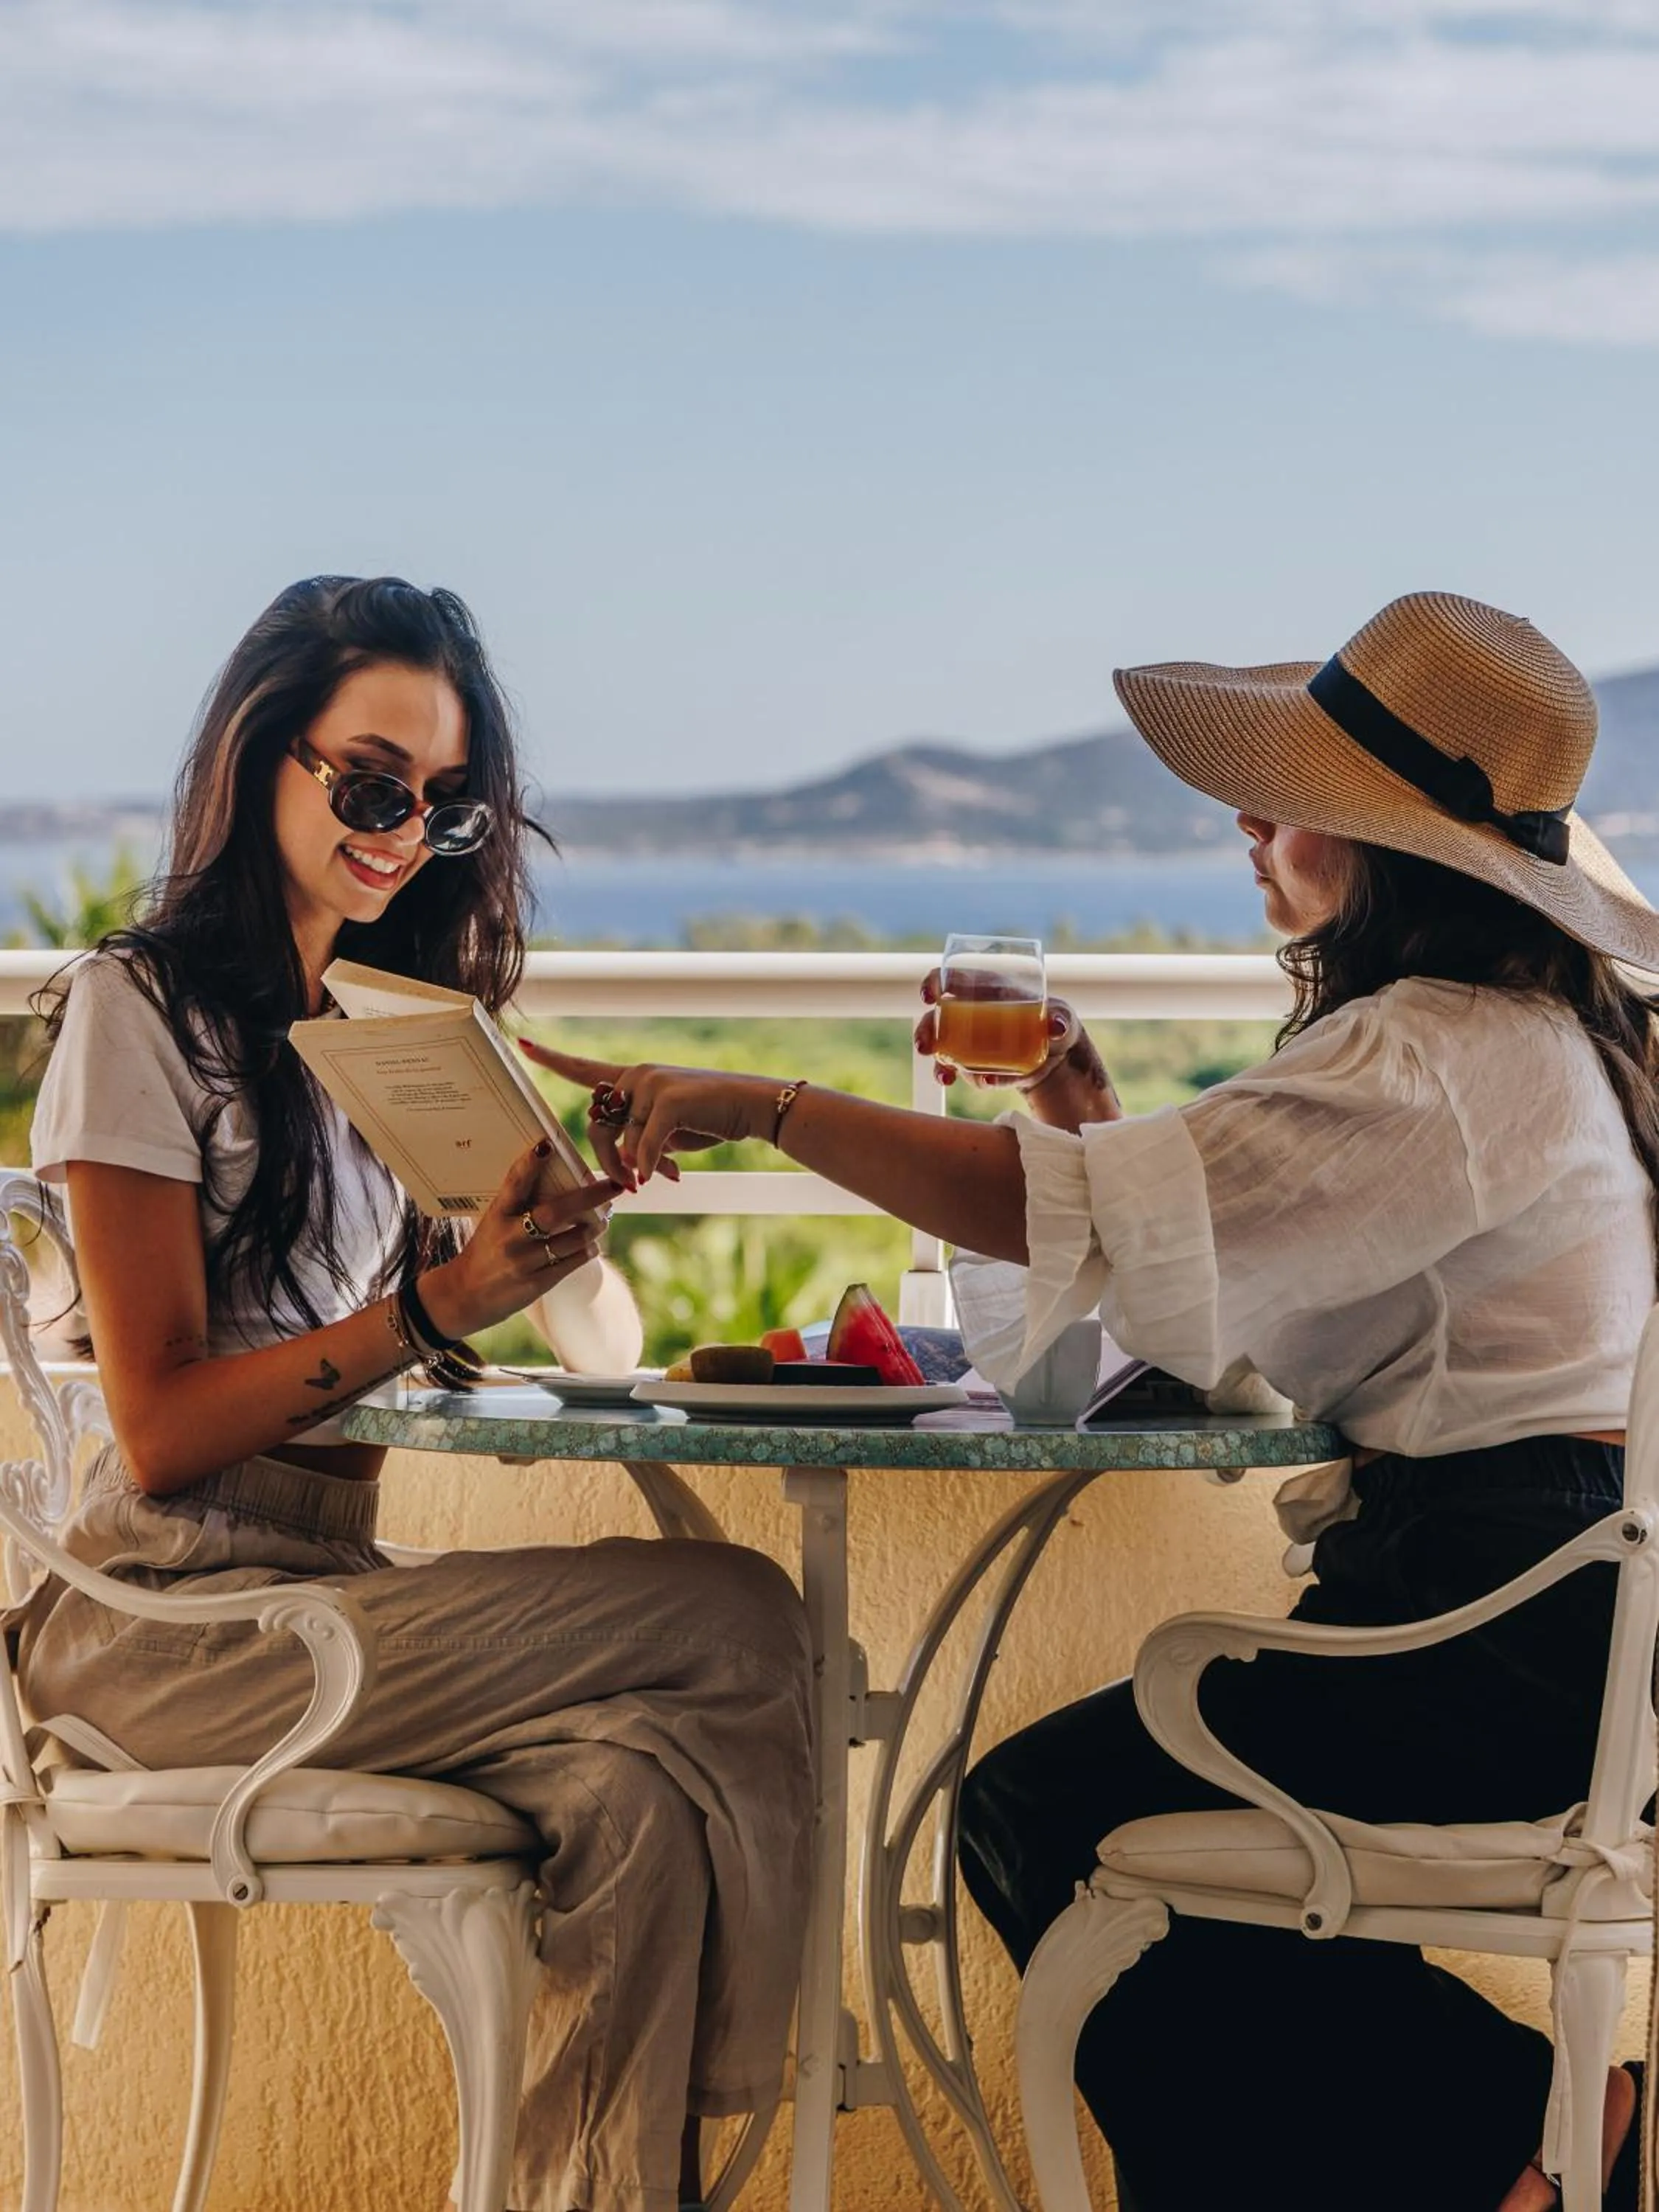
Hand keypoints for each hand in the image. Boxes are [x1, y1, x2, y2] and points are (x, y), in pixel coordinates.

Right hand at [419, 1138, 618, 1338]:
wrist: (465, 1295)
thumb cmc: (486, 1250)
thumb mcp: (494, 1221)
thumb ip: (519, 1203)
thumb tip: (560, 1180)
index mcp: (498, 1214)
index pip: (514, 1184)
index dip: (530, 1163)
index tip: (547, 1145)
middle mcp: (510, 1237)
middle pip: (556, 1212)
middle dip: (590, 1196)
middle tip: (614, 1185)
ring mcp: (524, 1261)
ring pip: (573, 1239)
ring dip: (595, 1227)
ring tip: (603, 1220)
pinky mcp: (536, 1283)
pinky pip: (573, 1262)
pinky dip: (587, 1250)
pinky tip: (590, 1244)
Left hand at [516, 1040, 778, 1189]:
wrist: (751, 1107)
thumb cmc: (711, 1119)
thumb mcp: (670, 1134)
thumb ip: (645, 1143)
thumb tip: (635, 1172)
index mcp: (633, 1079)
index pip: (585, 1069)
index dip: (553, 1059)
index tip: (523, 1045)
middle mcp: (637, 1075)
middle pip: (596, 1124)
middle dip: (607, 1161)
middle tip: (628, 1186)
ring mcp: (651, 1084)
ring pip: (619, 1138)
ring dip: (631, 1167)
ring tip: (652, 1180)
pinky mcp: (668, 1100)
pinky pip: (644, 1145)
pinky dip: (652, 1165)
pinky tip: (665, 1177)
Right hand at [914, 974, 1119, 1130]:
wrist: (1058, 1056)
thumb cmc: (1056, 1021)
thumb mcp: (1062, 1016)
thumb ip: (1060, 1017)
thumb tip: (1057, 1025)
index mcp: (982, 990)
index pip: (947, 979)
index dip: (932, 983)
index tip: (929, 996)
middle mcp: (968, 1015)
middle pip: (934, 1020)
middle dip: (925, 1032)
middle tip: (925, 1047)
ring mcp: (969, 1044)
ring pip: (942, 1051)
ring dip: (938, 1065)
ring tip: (946, 1078)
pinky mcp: (978, 1067)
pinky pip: (966, 1074)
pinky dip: (972, 1080)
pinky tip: (985, 1082)